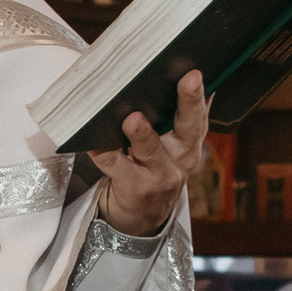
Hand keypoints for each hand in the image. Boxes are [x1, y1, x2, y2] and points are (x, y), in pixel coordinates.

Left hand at [89, 70, 206, 237]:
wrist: (143, 217)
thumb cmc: (155, 168)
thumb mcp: (175, 147)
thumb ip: (179, 117)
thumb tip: (180, 73)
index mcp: (191, 142)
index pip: (200, 114)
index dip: (200, 94)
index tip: (196, 73)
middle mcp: (180, 158)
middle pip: (188, 127)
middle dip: (189, 102)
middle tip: (188, 79)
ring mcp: (159, 175)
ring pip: (150, 150)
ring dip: (142, 133)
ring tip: (133, 119)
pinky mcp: (134, 188)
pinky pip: (114, 164)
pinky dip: (102, 151)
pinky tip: (92, 138)